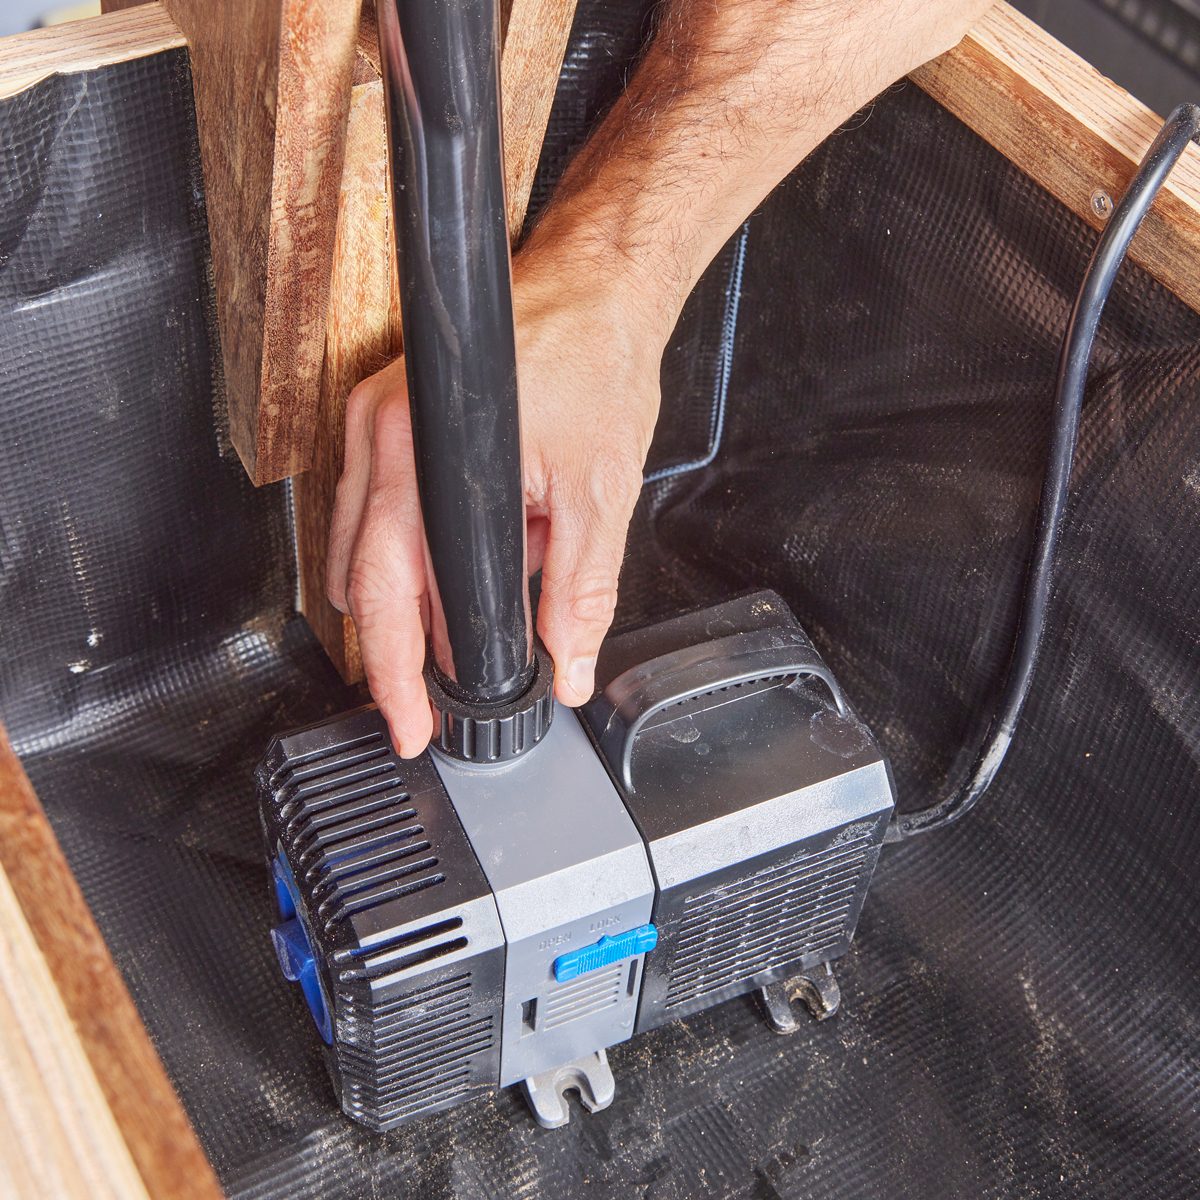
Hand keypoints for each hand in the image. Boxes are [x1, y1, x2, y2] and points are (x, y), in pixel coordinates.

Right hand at [325, 243, 666, 756]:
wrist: (592, 281)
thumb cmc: (592, 356)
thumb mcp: (597, 493)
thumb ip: (580, 593)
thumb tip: (569, 663)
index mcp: (418, 453)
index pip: (383, 593)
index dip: (395, 675)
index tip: (410, 725)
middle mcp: (379, 434)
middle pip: (361, 578)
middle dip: (407, 640)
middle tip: (444, 688)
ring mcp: (377, 422)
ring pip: (369, 546)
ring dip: (418, 591)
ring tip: (483, 608)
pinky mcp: (392, 416)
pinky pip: (386, 507)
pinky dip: (425, 546)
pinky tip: (481, 551)